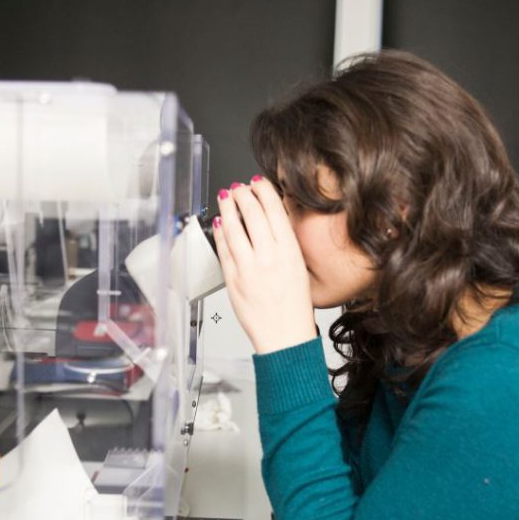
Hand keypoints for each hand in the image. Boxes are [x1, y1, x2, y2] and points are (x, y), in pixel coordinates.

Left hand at [211, 177, 316, 353]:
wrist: (284, 336)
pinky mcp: (233, 279)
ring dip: (228, 208)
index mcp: (289, 251)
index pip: (274, 210)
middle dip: (243, 194)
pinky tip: (220, 223)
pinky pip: (223, 249)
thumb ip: (284, 244)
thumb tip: (271, 220)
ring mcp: (249, 267)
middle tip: (238, 187)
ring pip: (234, 228)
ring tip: (225, 197)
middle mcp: (269, 257)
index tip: (257, 183)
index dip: (263, 191)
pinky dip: (220, 232)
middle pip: (252, 213)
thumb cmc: (294, 306)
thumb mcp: (298, 267)